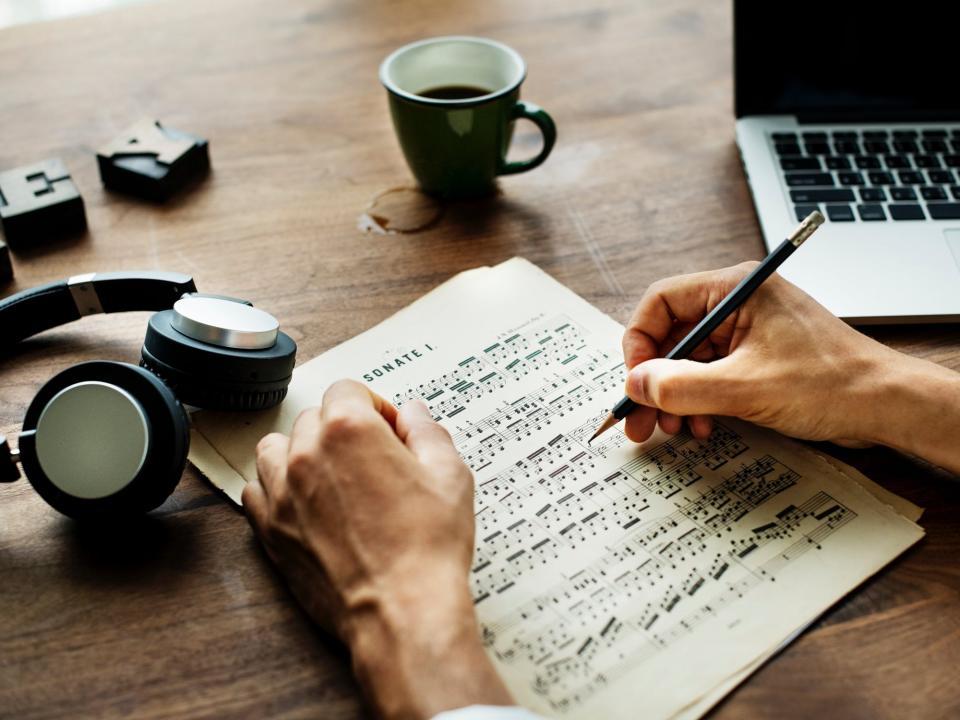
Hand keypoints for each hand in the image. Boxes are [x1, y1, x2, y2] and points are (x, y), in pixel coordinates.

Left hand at [243, 380, 511, 718]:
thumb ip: (428, 432)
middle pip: (313, 417)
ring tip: (333, 474)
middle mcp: (307, 454)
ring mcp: (282, 493)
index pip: (347, 389)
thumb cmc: (429, 547)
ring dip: (301, 451)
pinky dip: (276, 489)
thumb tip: (413, 412)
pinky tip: (306, 503)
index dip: (375, 405)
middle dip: (343, 429)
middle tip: (374, 459)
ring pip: (275, 448)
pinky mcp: (270, 531)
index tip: (391, 430)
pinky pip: (256, 491)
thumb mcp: (450, 475)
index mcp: (349, 430)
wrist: (402, 612)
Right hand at [621, 263, 915, 447]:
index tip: (636, 381)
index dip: (640, 342)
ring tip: (673, 428)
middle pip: (671, 336)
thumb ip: (681, 386)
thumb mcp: (744, 388)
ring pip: (688, 360)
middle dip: (654, 380)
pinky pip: (710, 375)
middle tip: (640, 418)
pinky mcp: (757, 358)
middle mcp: (737, 305)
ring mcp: (747, 332)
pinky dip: (698, 401)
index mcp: (735, 290)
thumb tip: (636, 385)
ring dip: (675, 396)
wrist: (885, 406)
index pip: (661, 302)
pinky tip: (702, 425)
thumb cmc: (831, 384)